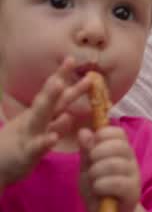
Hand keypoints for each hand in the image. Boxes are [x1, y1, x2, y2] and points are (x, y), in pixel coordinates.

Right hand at [0, 66, 91, 186]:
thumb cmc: (19, 148)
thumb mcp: (38, 132)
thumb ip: (54, 123)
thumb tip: (69, 114)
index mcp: (37, 115)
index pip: (52, 93)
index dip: (61, 76)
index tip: (72, 58)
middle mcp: (33, 120)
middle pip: (48, 98)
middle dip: (59, 79)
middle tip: (71, 61)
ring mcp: (29, 134)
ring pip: (40, 115)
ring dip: (50, 99)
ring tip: (60, 84)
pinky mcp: (25, 153)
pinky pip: (36, 147)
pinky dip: (45, 141)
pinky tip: (53, 136)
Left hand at [78, 125, 139, 211]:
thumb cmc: (98, 189)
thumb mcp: (87, 167)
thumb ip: (86, 151)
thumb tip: (83, 131)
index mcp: (121, 150)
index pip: (118, 132)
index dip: (103, 135)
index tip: (92, 147)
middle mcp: (131, 160)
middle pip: (118, 146)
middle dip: (97, 154)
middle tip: (91, 166)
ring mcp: (134, 175)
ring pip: (114, 164)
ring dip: (96, 172)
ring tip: (94, 182)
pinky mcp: (133, 192)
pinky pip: (117, 183)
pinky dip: (101, 185)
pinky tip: (99, 190)